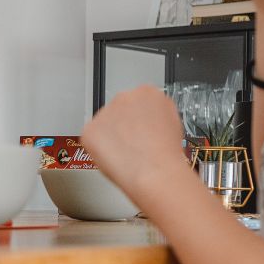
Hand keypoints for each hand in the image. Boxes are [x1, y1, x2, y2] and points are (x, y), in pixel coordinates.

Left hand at [81, 86, 189, 200]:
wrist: (155, 170)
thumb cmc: (165, 153)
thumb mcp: (172, 121)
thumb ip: (156, 113)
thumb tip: (149, 118)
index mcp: (146, 92)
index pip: (137, 102)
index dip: (139, 120)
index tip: (141, 129)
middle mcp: (124, 97)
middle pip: (119, 111)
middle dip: (122, 126)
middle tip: (133, 144)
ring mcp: (104, 112)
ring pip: (104, 125)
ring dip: (110, 137)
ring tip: (126, 154)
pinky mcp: (90, 129)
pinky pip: (92, 139)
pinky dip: (99, 150)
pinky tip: (114, 157)